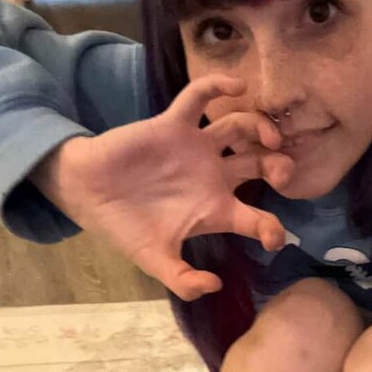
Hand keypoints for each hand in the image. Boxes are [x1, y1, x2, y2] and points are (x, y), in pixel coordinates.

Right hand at [29, 75, 294, 300]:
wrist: (87, 195)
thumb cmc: (124, 228)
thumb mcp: (155, 262)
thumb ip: (183, 280)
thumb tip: (214, 286)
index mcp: (215, 210)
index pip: (256, 218)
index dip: (272, 228)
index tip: (273, 238)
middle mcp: (213, 176)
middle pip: (260, 164)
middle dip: (279, 166)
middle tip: (283, 174)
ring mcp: (196, 148)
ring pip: (240, 128)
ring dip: (260, 128)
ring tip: (269, 138)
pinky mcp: (173, 125)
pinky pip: (200, 98)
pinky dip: (220, 87)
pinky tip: (237, 85)